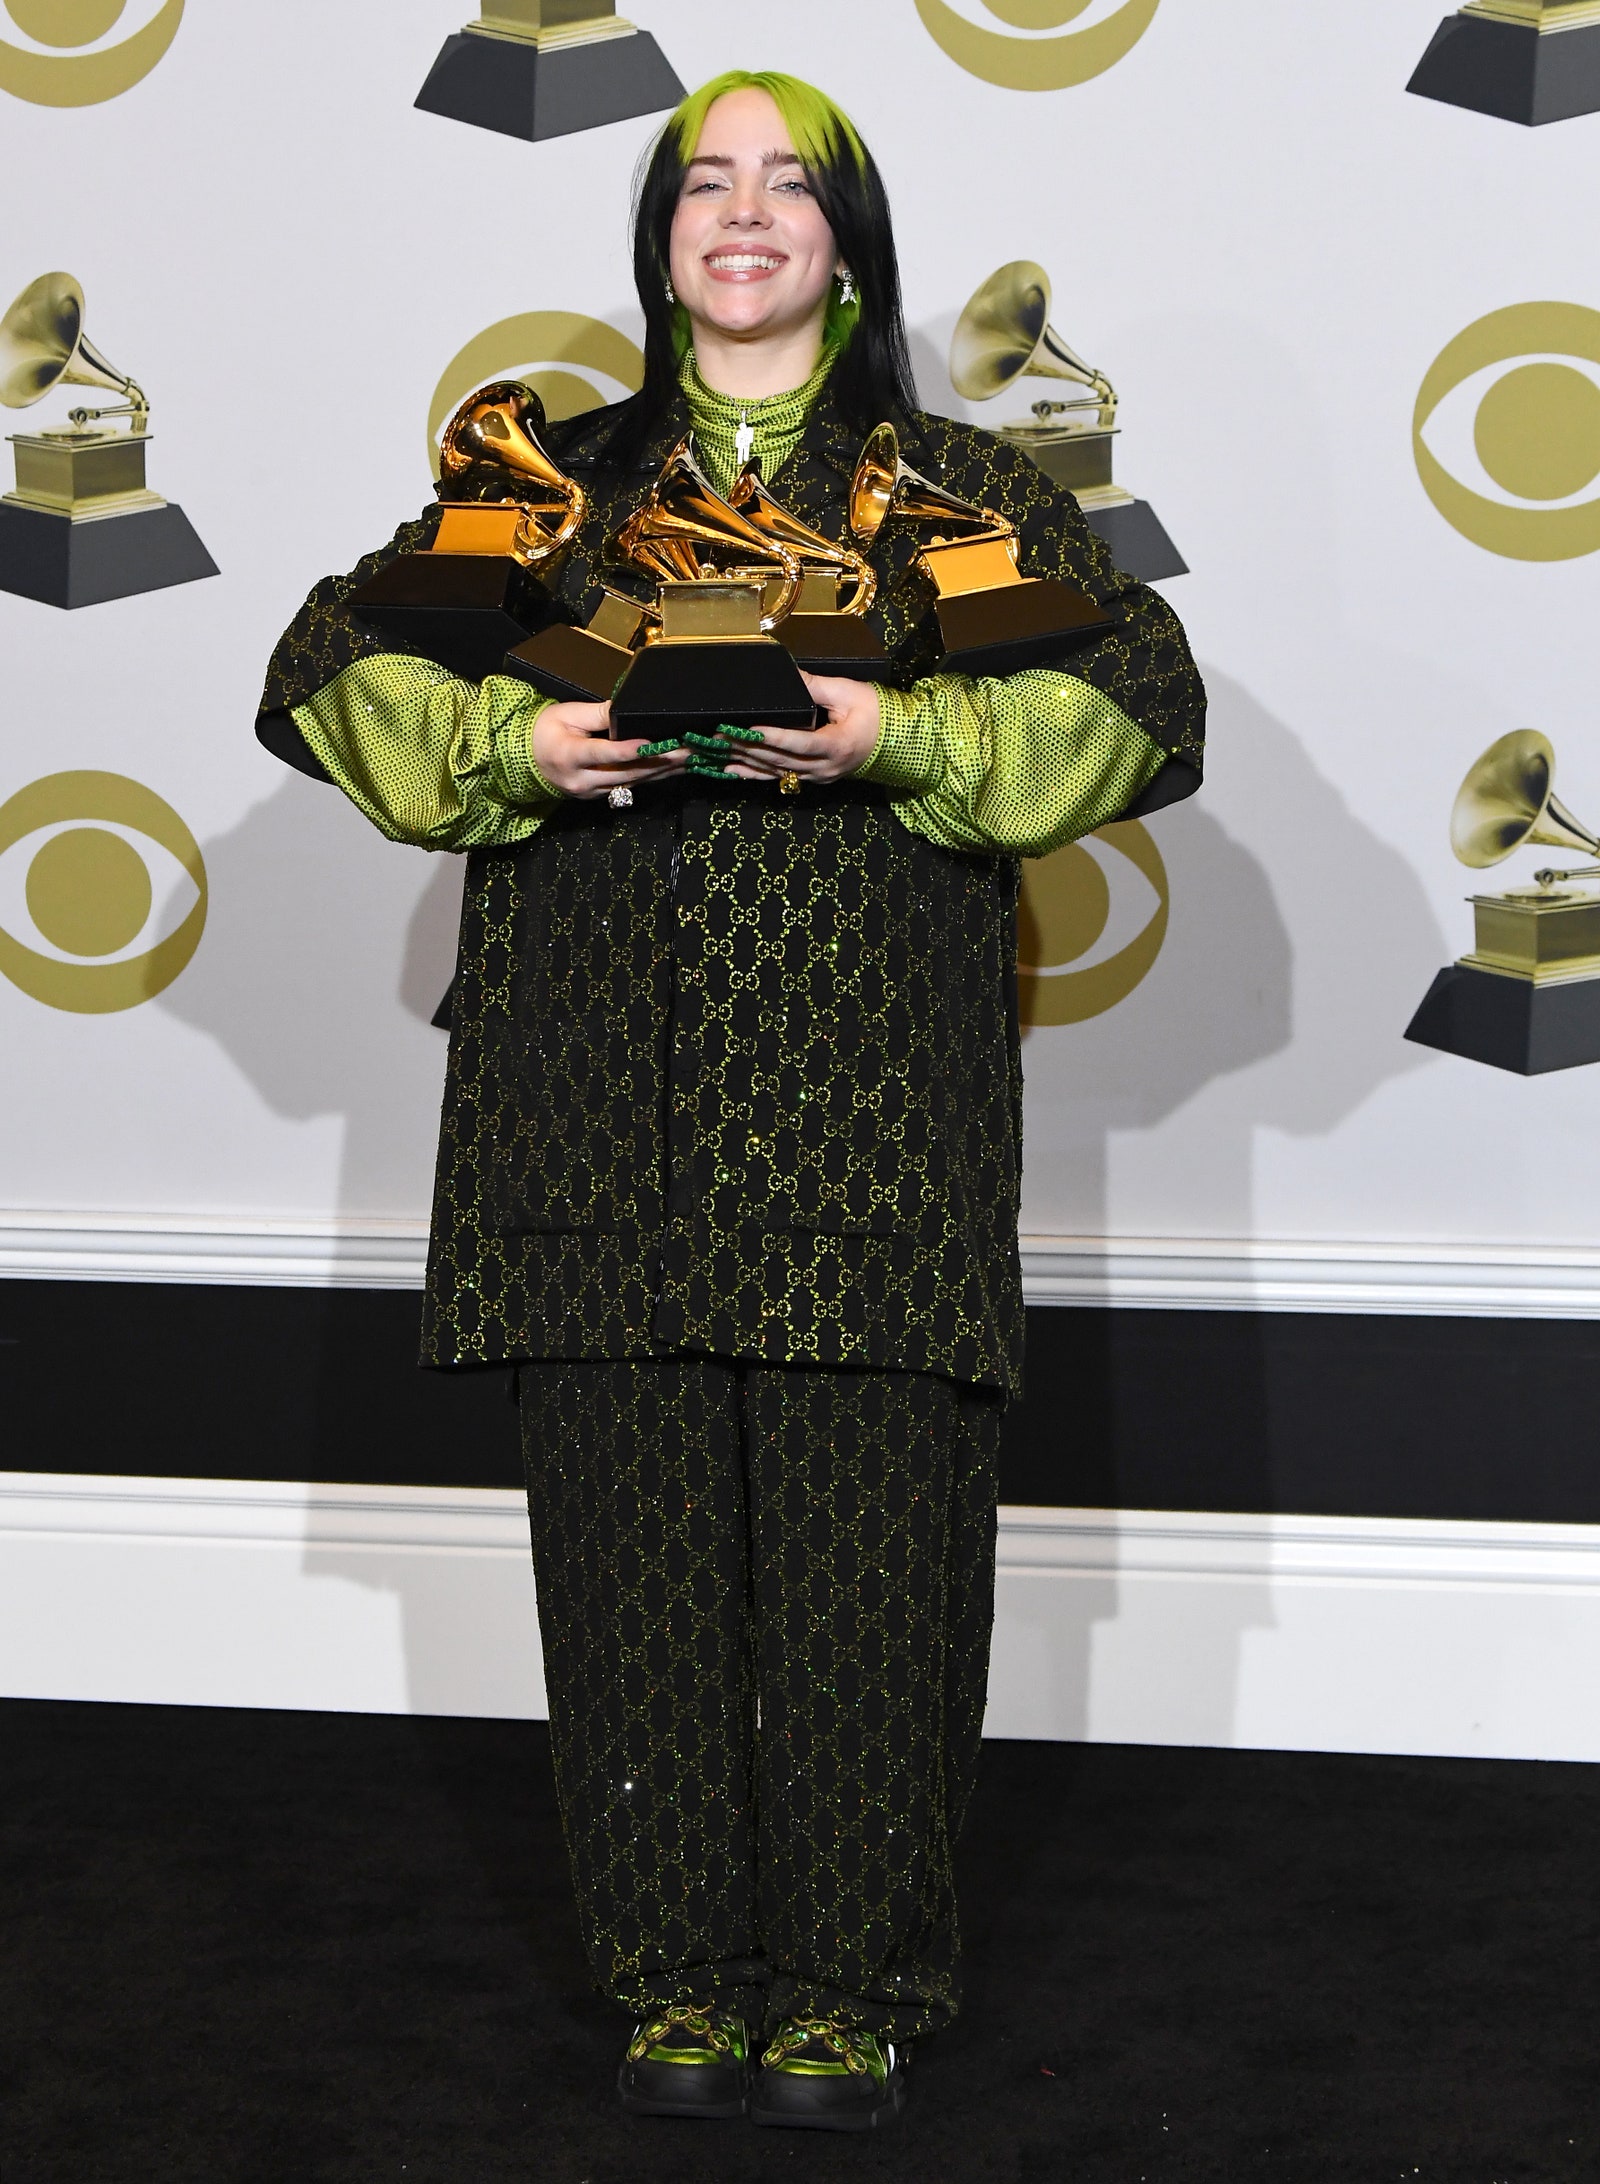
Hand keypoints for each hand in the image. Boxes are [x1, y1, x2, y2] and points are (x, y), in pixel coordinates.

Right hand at [529, 697, 688, 799]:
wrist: (525, 759)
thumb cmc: (544, 731)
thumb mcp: (567, 714)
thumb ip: (598, 713)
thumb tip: (627, 709)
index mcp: (569, 755)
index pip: (604, 754)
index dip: (629, 750)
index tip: (654, 745)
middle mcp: (581, 780)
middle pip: (626, 773)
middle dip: (660, 762)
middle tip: (688, 751)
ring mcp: (590, 792)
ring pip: (631, 783)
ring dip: (662, 772)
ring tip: (688, 760)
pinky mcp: (598, 796)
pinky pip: (628, 787)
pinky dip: (650, 777)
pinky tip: (670, 770)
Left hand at [719, 672, 881, 786]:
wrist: (899, 739)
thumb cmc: (877, 713)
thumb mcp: (848, 692)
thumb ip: (815, 686)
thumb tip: (788, 673)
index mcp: (836, 745)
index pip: (798, 743)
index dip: (772, 737)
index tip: (747, 729)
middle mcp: (826, 767)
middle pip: (782, 760)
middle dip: (749, 748)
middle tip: (720, 736)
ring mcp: (821, 776)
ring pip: (779, 772)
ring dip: (748, 763)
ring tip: (720, 754)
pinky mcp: (817, 777)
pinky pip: (783, 778)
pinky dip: (758, 775)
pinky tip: (736, 772)